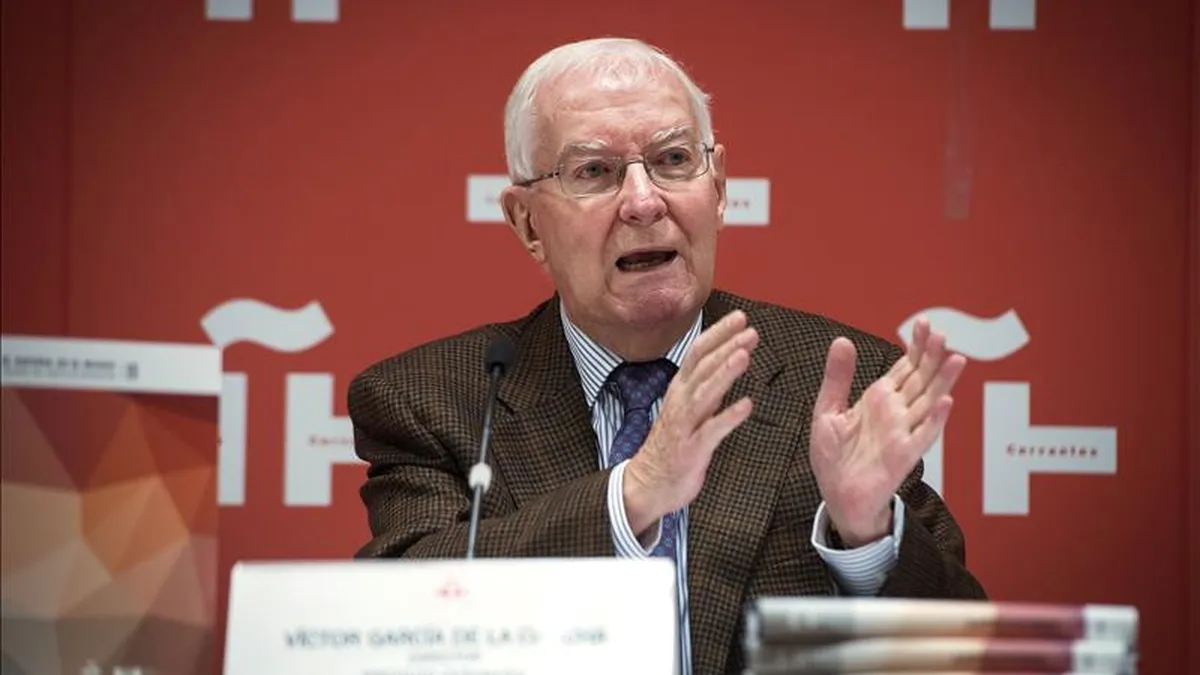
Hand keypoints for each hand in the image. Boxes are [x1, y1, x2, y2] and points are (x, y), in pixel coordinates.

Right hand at [623, 310, 759, 534]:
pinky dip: (729, 417)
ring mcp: (685, 425)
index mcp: (681, 390)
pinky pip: (712, 431)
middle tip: (749, 330)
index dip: (719, 334)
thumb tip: (729, 362)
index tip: (740, 318)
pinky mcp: (692, 449)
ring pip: (706, 393)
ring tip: (744, 356)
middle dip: (726, 346)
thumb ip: (707, 386)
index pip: (698, 353)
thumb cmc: (673, 445)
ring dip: (725, 373)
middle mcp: (681, 402)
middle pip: (703, 367)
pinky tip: (747, 405)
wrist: (649, 483)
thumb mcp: (688, 408)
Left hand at [809, 317, 965, 546]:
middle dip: (931, 356)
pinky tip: (945, 402)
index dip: (915, 346)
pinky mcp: (903, 455)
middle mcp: (895, 413)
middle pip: (920, 379)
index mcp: (879, 400)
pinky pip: (923, 436)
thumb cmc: (835, 457)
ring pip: (928, 402)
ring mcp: (902, 433)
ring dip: (942, 382)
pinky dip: (934, 420)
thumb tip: (842, 341)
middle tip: (941, 332)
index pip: (904, 367)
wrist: (836, 495)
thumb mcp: (827, 410)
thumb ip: (837, 378)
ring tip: (956, 358)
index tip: (924, 323)